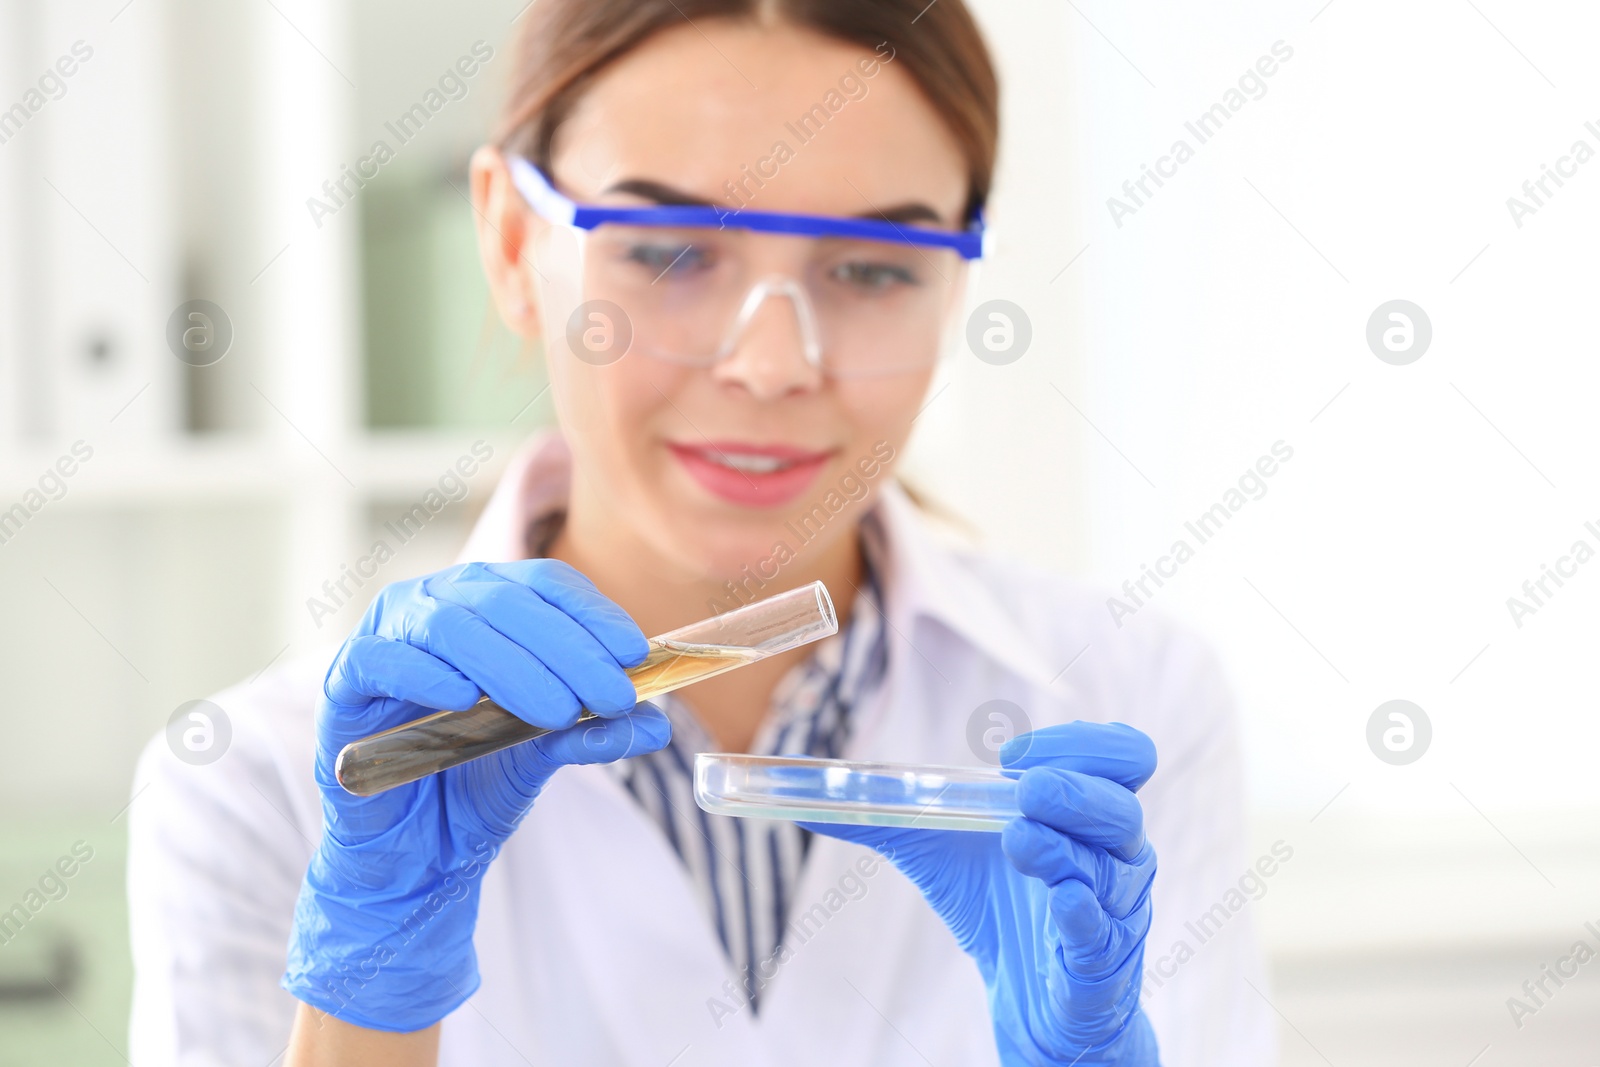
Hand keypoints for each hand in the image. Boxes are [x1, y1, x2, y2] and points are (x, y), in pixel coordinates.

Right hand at [281, 559, 669, 1031]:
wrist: (413, 853)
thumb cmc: (475, 784)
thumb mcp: (545, 755)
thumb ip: (592, 731)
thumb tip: (655, 723)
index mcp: (488, 604)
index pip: (545, 585)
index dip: (592, 613)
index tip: (635, 653)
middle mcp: (437, 605)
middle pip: (504, 600)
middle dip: (566, 647)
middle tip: (609, 695)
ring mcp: (386, 637)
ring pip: (450, 624)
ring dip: (511, 665)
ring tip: (556, 711)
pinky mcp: (345, 682)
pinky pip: (381, 658)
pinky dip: (425, 673)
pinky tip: (464, 700)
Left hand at [803, 723, 1159, 1064]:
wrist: (1032, 1004)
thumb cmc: (998, 907)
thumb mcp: (935, 852)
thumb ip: (882, 814)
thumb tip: (803, 793)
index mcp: (1082, 810)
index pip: (1119, 756)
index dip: (1076, 744)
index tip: (1011, 756)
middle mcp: (1113, 853)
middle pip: (1123, 804)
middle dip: (1074, 790)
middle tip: (1025, 789)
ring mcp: (1115, 910)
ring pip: (1114, 866)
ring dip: (1067, 847)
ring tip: (1018, 839)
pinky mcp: (1103, 965)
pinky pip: (1104, 933)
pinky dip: (1084, 914)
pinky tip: (1061, 901)